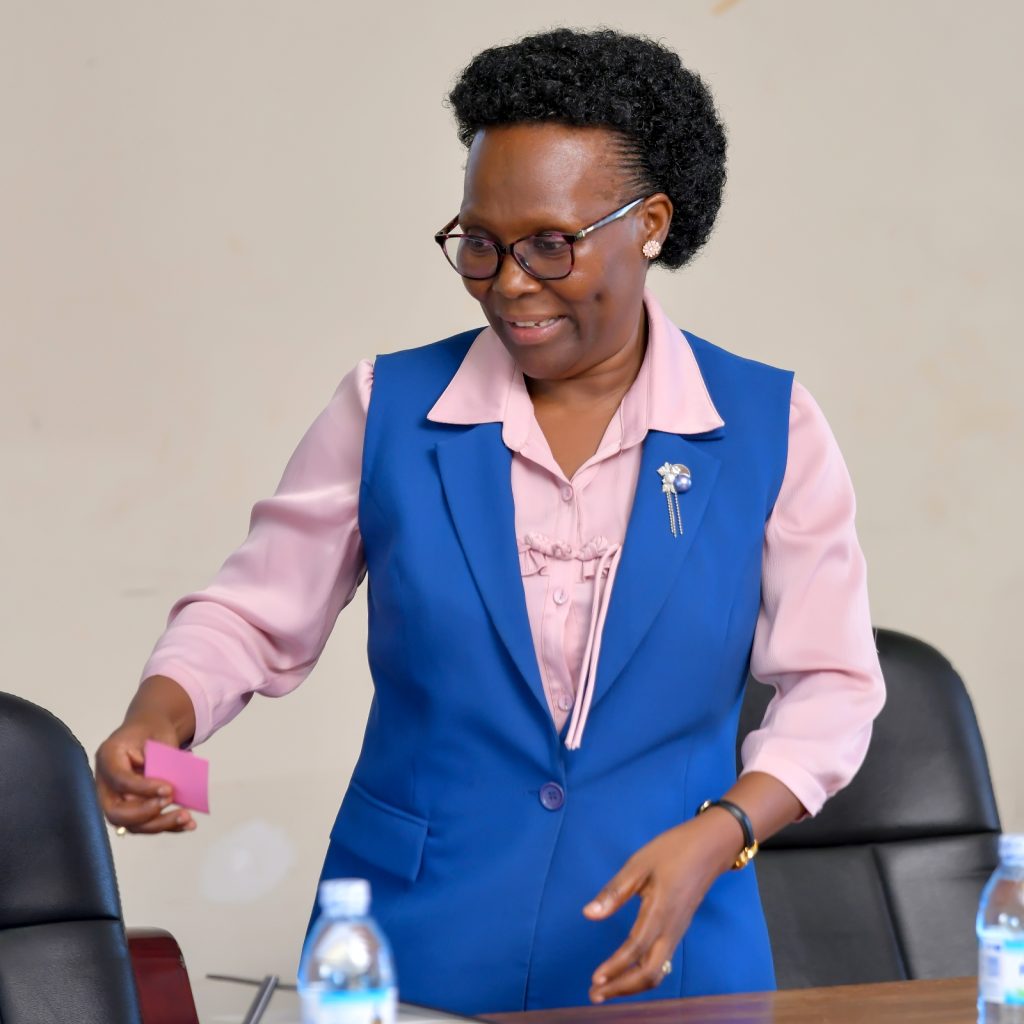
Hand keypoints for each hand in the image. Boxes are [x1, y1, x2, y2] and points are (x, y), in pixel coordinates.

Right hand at [95, 716, 196, 834]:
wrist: (148, 732)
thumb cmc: (151, 731)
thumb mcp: (157, 736)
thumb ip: (162, 760)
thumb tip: (174, 785)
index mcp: (108, 757)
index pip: (120, 780)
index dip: (142, 788)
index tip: (168, 789)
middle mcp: (106, 783)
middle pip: (116, 812)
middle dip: (145, 813)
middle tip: (170, 802)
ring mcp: (116, 799)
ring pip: (130, 824)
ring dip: (160, 824)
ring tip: (187, 819)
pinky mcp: (130, 809)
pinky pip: (145, 824)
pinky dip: (167, 826)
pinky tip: (188, 824)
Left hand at [583, 811, 742, 1002]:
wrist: (710, 847)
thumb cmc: (672, 851)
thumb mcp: (639, 864)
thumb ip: (615, 892)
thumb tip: (588, 914)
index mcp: (660, 912)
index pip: (636, 949)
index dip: (615, 968)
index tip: (595, 981)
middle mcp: (671, 929)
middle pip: (650, 973)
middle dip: (623, 988)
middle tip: (595, 994)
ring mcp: (677, 931)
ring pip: (657, 970)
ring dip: (632, 983)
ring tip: (606, 986)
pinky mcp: (678, 929)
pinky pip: (662, 960)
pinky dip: (643, 973)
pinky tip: (627, 971)